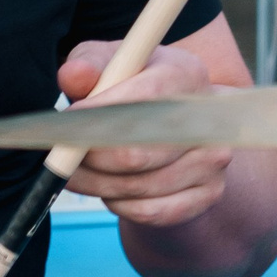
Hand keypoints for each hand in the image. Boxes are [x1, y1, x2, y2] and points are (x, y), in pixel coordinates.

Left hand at [58, 34, 232, 233]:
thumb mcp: (110, 65)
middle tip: (61, 159)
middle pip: (138, 152)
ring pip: (139, 186)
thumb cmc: (133, 88)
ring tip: (78, 173)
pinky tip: (109, 189)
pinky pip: (152, 211)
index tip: (66, 126)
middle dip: (90, 159)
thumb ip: (89, 64)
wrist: (173, 126)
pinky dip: (121, 204)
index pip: (144, 99)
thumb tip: (72, 75)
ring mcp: (214, 159)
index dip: (100, 115)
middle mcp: (207, 117)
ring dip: (97, 185)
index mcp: (186, 74)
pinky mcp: (209, 192)